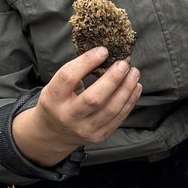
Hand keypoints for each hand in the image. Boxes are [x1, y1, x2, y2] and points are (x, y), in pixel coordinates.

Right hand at [14, 48, 140, 164]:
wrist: (54, 133)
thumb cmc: (58, 102)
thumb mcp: (56, 86)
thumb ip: (76, 72)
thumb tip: (104, 54)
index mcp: (52, 99)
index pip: (68, 77)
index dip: (87, 61)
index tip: (103, 51)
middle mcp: (67, 116)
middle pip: (94, 98)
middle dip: (113, 79)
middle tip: (124, 64)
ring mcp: (84, 129)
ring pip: (111, 109)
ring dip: (126, 89)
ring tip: (134, 73)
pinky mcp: (99, 136)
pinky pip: (119, 118)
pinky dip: (130, 100)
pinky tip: (135, 87)